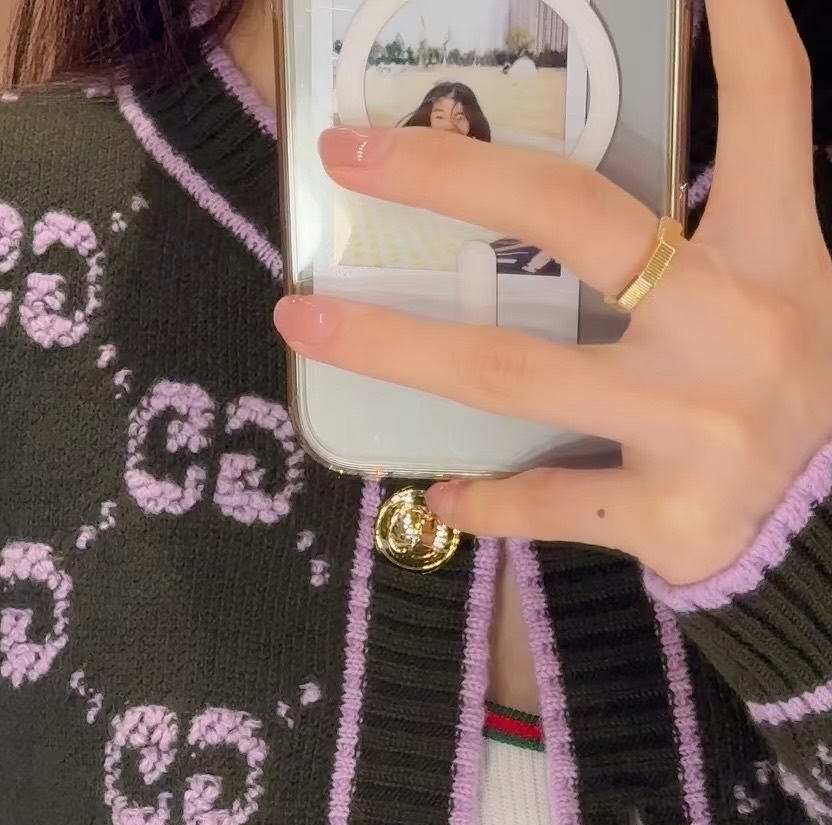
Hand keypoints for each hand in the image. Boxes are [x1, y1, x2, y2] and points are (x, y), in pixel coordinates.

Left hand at [272, 0, 831, 586]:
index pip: (768, 102)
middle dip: (449, 174)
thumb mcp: (779, 290)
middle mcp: (730, 322)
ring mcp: (694, 422)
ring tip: (303, 319)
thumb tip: (562, 197)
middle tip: (348, 152)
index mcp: (772, 249)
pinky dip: (482, 500)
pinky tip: (434, 493)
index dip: (741, 21)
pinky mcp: (668, 513)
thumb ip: (701, 236)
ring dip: (393, 346)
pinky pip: (544, 502)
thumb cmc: (786, 393)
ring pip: (510, 372)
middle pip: (570, 218)